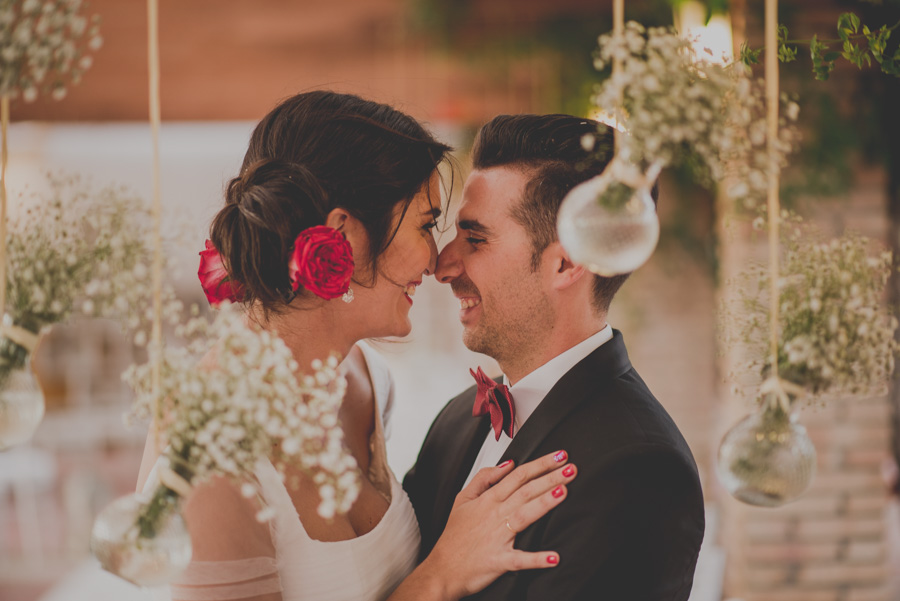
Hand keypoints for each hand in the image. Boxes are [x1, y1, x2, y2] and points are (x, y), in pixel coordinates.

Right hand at [424, 450, 576, 599]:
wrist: (442, 569)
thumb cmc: (454, 537)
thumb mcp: (462, 499)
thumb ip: (483, 478)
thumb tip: (507, 464)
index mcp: (488, 500)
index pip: (518, 476)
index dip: (540, 464)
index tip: (559, 456)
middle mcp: (495, 515)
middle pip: (526, 491)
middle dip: (550, 478)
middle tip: (571, 468)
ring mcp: (498, 538)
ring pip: (524, 515)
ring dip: (545, 503)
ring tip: (564, 492)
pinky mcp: (499, 560)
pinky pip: (520, 560)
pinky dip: (536, 559)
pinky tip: (554, 557)